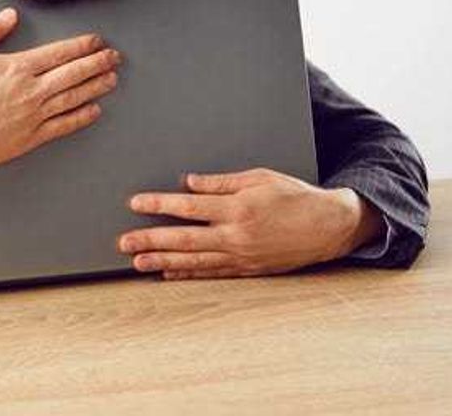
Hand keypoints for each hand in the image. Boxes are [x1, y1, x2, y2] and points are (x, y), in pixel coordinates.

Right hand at [0, 7, 121, 199]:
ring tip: (112, 79)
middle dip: (97, 63)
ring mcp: (31, 116)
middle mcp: (29, 91)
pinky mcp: (28, 138)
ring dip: (95, 87)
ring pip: (73, 98)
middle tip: (114, 57)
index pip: (59, 53)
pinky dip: (81, 117)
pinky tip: (94, 111)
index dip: (82, 46)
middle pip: (73, 73)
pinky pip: (62, 126)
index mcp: (15, 67)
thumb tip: (10, 16)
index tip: (96, 41)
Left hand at [117, 167, 382, 278]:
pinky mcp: (247, 269)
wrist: (328, 227)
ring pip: (194, 260)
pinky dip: (188, 273)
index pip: (189, 206)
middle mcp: (236, 235)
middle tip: (123, 241)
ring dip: (163, 261)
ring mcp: (241, 256)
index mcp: (238, 207)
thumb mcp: (260, 177)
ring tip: (137, 261)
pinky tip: (168, 273)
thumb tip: (189, 182)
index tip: (135, 203)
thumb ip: (221, 182)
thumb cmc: (295, 196)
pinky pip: (212, 273)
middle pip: (184, 238)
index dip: (159, 204)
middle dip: (151, 239)